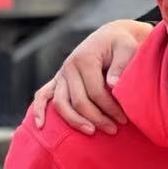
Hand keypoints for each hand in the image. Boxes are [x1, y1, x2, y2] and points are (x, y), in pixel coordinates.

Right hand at [31, 19, 152, 133]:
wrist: (111, 36)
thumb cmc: (122, 44)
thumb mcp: (128, 48)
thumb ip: (121, 65)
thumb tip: (113, 85)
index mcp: (85, 59)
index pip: (95, 92)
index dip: (110, 108)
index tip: (124, 119)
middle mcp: (69, 67)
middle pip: (78, 101)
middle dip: (96, 118)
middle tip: (113, 130)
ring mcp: (61, 74)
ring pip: (61, 103)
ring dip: (75, 121)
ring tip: (92, 132)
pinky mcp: (58, 80)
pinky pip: (42, 95)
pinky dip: (39, 110)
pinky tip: (41, 126)